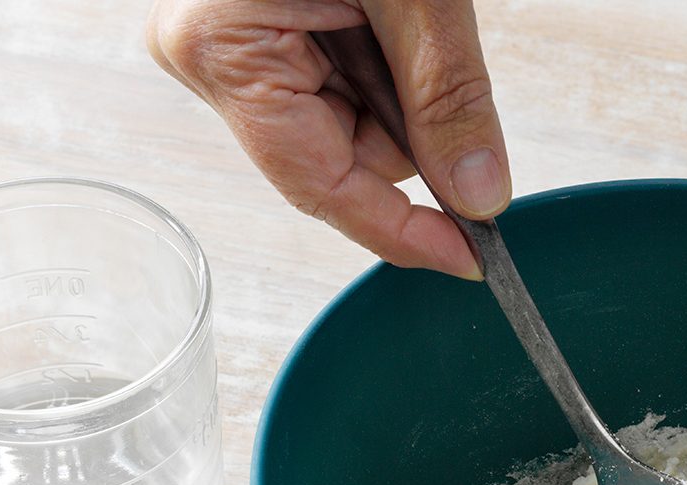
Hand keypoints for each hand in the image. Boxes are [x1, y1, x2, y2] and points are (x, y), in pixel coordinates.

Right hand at [147, 0, 509, 277]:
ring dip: (395, 98)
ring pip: (339, 129)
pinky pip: (329, 90)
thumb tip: (480, 194)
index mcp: (222, 47)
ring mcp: (225, 48)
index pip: (319, 185)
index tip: (469, 258)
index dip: (401, 230)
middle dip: (406, 138)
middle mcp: (207, 56)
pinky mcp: (250, 35)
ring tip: (398, 17)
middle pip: (332, 159)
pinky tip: (382, 20)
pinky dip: (379, 72)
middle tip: (440, 74)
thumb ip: (449, 98)